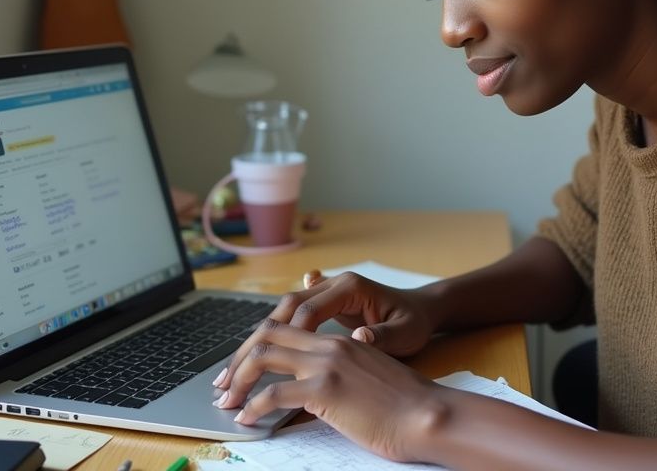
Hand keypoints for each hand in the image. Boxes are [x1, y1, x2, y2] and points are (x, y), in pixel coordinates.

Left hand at [212, 320, 448, 461]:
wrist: (428, 415)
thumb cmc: (405, 405)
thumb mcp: (368, 378)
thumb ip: (341, 373)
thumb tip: (316, 391)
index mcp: (340, 341)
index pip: (285, 329)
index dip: (257, 346)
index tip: (241, 369)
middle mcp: (329, 345)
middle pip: (266, 336)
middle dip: (237, 360)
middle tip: (222, 385)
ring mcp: (326, 364)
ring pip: (263, 357)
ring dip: (237, 380)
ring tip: (227, 402)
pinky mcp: (325, 389)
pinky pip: (274, 393)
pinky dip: (254, 406)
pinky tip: (248, 418)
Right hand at [224, 271, 437, 375]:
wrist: (422, 310)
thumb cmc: (415, 323)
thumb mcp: (406, 333)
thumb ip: (383, 337)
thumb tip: (359, 340)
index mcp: (351, 287)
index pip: (309, 308)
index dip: (289, 336)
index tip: (272, 364)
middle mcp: (333, 284)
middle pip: (286, 307)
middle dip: (259, 340)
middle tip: (236, 370)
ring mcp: (325, 293)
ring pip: (282, 312)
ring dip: (258, 341)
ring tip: (234, 370)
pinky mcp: (322, 306)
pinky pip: (290, 318)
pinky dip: (271, 337)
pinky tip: (250, 358)